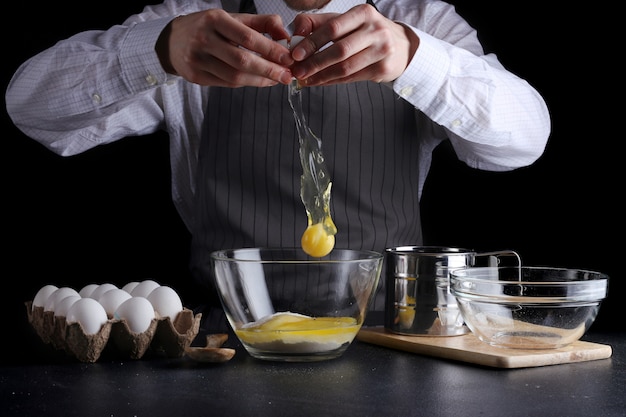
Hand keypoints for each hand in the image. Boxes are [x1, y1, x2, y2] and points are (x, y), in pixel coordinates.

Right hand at [157, 9, 294, 86]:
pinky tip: (260, 81)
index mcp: (214, 20)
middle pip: (242, 60)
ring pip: (235, 77)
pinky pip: (227, 84)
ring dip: (260, 80)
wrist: (173, 41)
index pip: (248, 37)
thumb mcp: (232, 19)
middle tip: (287, 75)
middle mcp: (204, 39)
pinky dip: (247, 84)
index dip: (270, 50)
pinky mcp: (196, 77)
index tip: (288, 58)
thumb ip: (261, 24)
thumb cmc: (209, 28)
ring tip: (277, 80)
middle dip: (268, 70)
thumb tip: (285, 34)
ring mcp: (197, 60)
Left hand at [289, 4, 419, 85]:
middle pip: (340, 50)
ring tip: (306, 79)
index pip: (333, 28)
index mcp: (363, 13)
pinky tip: (320, 82)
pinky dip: (332, 81)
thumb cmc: (366, 32)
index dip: (312, 42)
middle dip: (315, 63)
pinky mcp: (383, 68)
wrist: (400, 46)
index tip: (295, 54)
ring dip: (322, 76)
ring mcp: (382, 50)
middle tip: (298, 71)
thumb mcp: (345, 21)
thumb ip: (318, 23)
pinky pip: (352, 78)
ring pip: (346, 67)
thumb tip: (295, 31)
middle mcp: (375, 30)